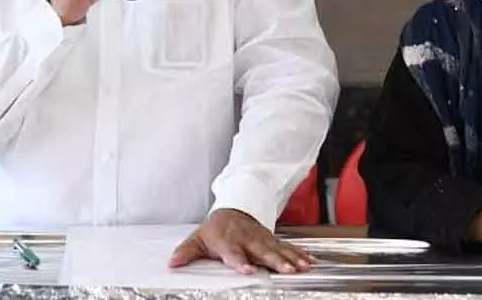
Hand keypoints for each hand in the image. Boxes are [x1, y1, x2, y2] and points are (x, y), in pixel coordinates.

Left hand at [170, 209, 312, 274]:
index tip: (247, 269)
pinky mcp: (272, 240)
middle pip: (262, 251)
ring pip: (278, 249)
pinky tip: (309, 261)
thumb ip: (186, 252)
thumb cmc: (215, 229)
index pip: (234, 252)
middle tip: (285, 269)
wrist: (233, 210)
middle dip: (274, 260)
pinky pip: (287, 247)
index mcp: (228, 241)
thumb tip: (172, 263)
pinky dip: (299, 253)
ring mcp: (262, 239)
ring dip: (291, 258)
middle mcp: (247, 240)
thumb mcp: (198, 239)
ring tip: (301, 267)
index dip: (240, 261)